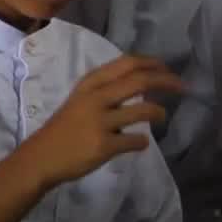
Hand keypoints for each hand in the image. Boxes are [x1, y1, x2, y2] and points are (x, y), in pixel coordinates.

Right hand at [25, 55, 182, 188]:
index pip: (126, 63)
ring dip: (158, 112)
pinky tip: (138, 143)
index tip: (166, 69)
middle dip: (166, 81)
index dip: (152, 64)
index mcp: (88, 85)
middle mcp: (94, 99)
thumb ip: (104, 91)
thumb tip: (139, 85)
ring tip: (161, 116)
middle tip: (180, 87)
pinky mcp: (104, 145)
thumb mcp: (78, 101)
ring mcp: (100, 122)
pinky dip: (141, 142)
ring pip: (143, 110)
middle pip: (140, 81)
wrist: (40, 157)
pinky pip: (135, 141)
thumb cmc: (62, 129)